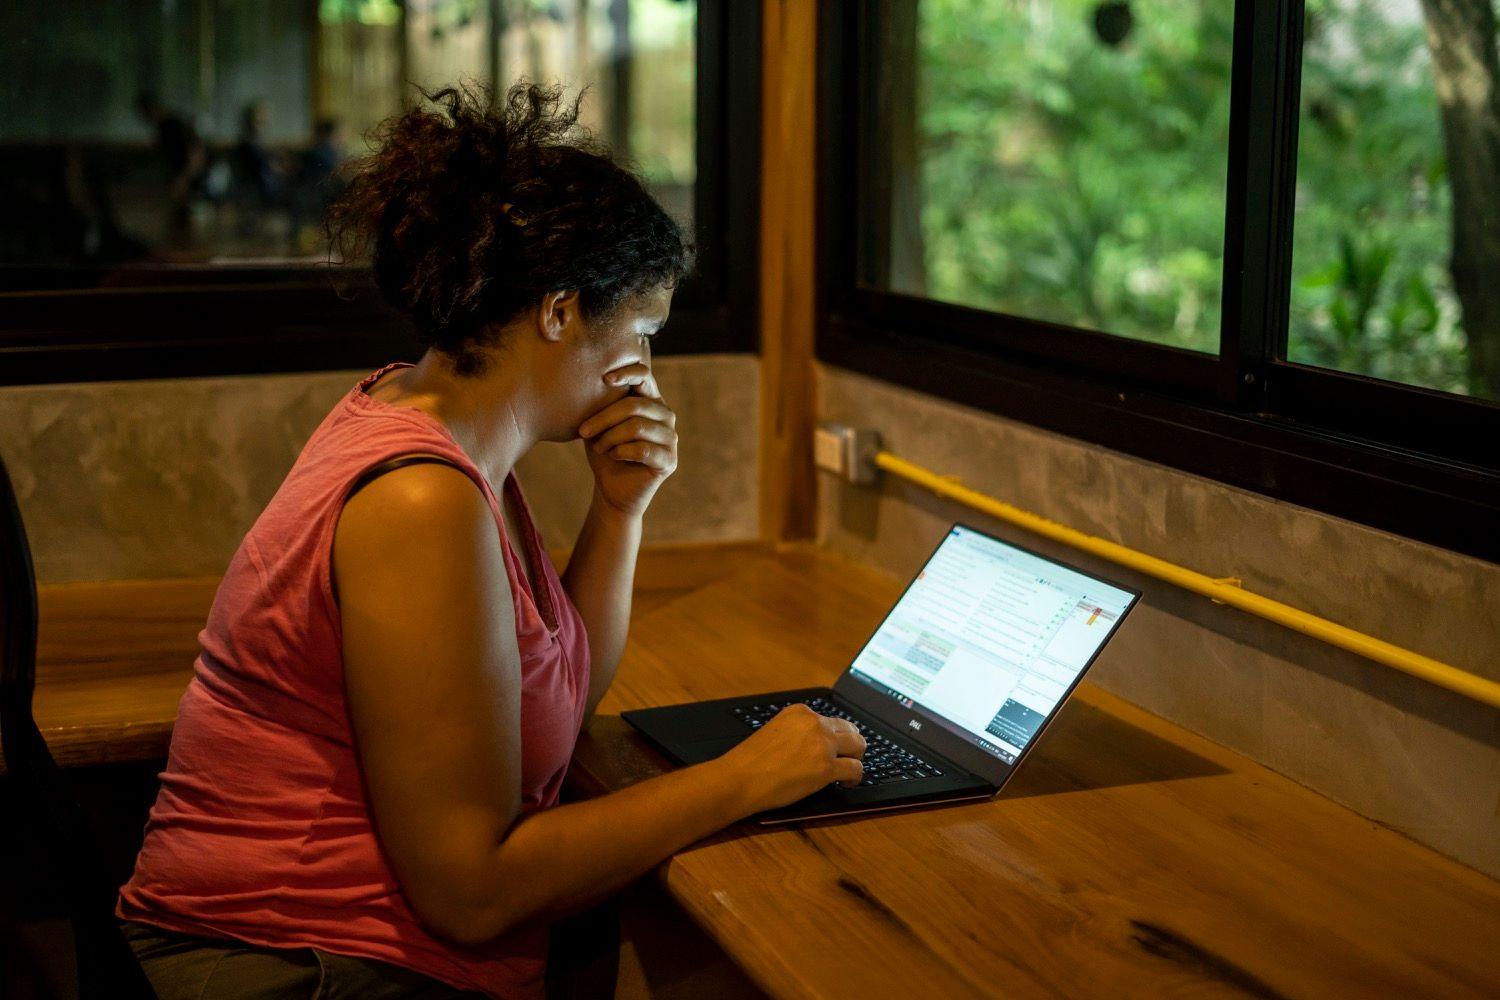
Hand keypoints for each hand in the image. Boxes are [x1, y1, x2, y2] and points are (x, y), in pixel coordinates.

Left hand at [576, 364, 677, 518]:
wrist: (611, 489)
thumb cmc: (604, 451)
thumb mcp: (599, 424)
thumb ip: (602, 403)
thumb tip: (591, 382)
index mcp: (650, 400)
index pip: (644, 376)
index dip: (626, 373)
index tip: (605, 380)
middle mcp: (665, 415)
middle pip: (634, 405)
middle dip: (603, 418)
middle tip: (584, 431)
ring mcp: (671, 438)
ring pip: (637, 427)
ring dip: (610, 437)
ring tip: (599, 447)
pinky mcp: (669, 460)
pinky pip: (643, 449)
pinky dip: (621, 452)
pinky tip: (613, 456)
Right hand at [717, 705, 866, 812]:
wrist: (740, 778)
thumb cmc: (751, 761)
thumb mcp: (775, 731)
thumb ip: (797, 732)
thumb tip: (814, 744)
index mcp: (801, 712)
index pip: (832, 720)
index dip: (837, 736)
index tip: (837, 747)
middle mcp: (815, 723)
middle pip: (850, 730)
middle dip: (853, 745)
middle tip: (848, 758)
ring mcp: (822, 745)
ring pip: (858, 746)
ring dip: (857, 758)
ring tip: (849, 771)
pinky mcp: (826, 767)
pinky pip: (855, 769)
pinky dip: (855, 777)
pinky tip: (846, 783)